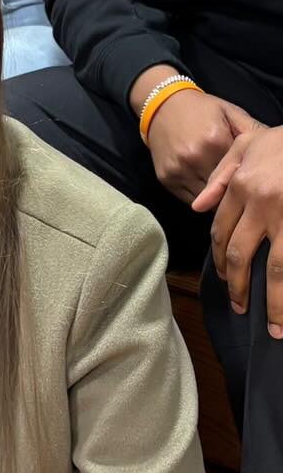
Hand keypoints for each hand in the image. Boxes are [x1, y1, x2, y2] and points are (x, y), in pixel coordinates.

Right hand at [144, 87, 258, 201]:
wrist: (161, 105)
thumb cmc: (201, 110)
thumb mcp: (231, 114)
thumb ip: (254, 131)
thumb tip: (278, 150)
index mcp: (215, 142)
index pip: (240, 176)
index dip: (248, 183)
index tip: (254, 185)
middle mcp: (194, 158)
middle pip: (224, 192)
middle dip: (234, 195)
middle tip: (242, 194)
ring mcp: (178, 170)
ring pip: (207, 202)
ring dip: (217, 200)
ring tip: (226, 195)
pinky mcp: (165, 178)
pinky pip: (189, 200)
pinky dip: (201, 198)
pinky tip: (207, 190)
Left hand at [194, 123, 282, 332]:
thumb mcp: (244, 145)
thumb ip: (220, 178)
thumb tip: (197, 208)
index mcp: (242, 188)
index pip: (222, 231)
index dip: (221, 259)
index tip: (224, 279)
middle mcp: (261, 205)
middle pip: (242, 254)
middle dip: (239, 286)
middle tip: (240, 308)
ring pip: (276, 268)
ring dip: (274, 301)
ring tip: (275, 326)